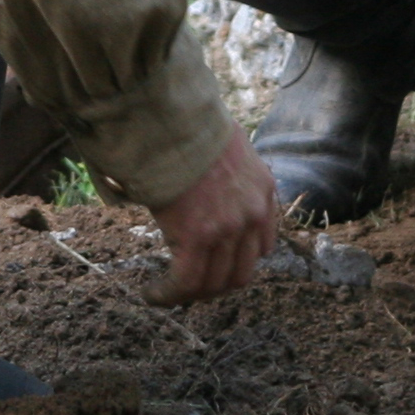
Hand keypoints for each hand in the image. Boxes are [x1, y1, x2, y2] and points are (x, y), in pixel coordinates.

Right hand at [145, 130, 280, 303]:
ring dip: (188, 294)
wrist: (174, 120)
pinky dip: (168, 294)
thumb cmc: (188, 126)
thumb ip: (226, 174)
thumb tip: (202, 186)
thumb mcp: (226, 147)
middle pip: (240, 273)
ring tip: (165, 292)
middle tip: (189, 286)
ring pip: (213, 283)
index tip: (215, 264)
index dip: (237, 261)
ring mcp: (228, 228)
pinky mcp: (198, 236)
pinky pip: (185, 281)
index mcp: (263, 190)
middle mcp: (253, 213)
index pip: (262, 246)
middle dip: (214, 286)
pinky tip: (151, 294)